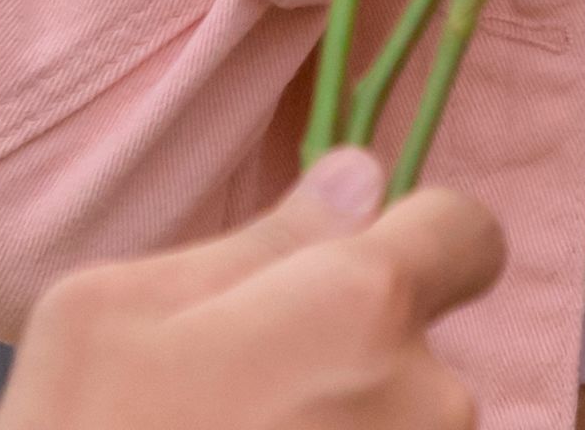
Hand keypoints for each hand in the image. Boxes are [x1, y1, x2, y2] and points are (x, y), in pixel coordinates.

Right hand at [0, 149, 507, 429]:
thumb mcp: (119, 309)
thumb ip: (260, 241)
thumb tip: (357, 180)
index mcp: (361, 307)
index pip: (465, 234)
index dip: (410, 238)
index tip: (345, 269)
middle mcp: (427, 401)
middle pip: (415, 343)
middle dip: (347, 350)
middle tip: (240, 386)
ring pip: (395, 418)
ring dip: (337, 420)